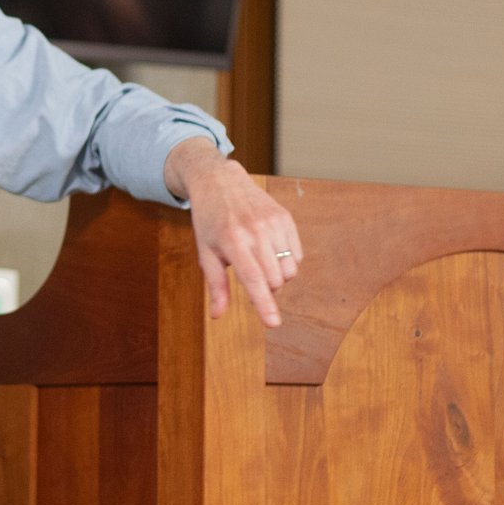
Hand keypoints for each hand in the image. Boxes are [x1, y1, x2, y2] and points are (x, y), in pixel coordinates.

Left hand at [166, 139, 301, 327]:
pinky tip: (270, 251)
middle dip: (267, 289)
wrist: (220, 181)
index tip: (273, 323)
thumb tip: (217, 316)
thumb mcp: (206, 252)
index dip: (264, 304)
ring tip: (260, 263)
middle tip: (251, 276)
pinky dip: (287, 261)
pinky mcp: (285, 217)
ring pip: (290, 270)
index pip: (253, 279)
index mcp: (232, 241)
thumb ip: (216, 285)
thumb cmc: (210, 221)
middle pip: (275, 279)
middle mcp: (256, 231)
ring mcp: (273, 223)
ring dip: (278, 276)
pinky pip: (297, 255)